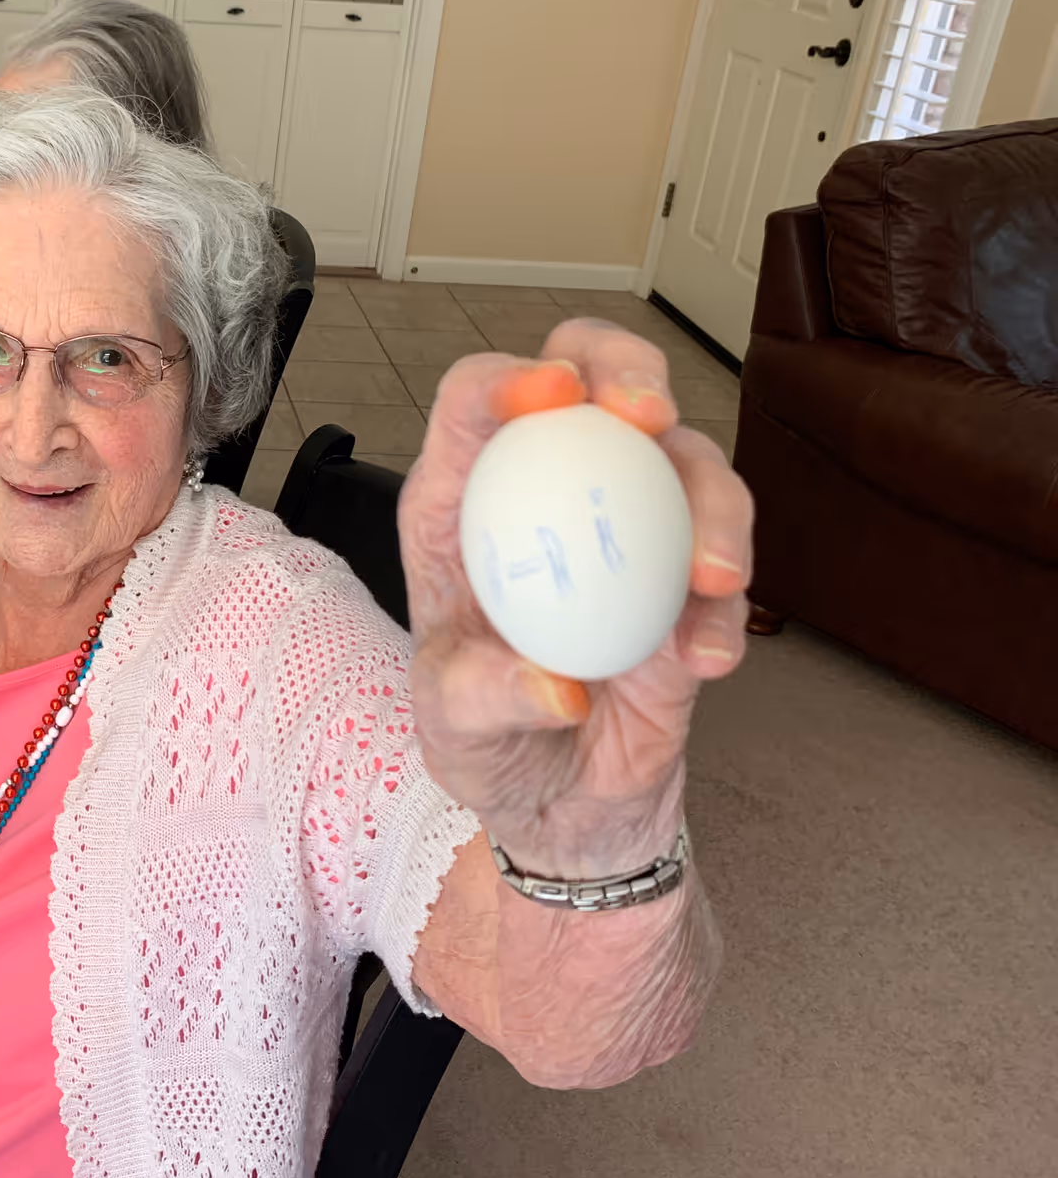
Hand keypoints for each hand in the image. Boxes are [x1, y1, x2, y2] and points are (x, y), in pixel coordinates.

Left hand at [399, 319, 752, 878]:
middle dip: (628, 368)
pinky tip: (706, 658)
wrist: (564, 809)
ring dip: (711, 502)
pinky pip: (726, 561)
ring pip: (685, 460)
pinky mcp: (690, 583)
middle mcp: (548, 492)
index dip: (505, 377)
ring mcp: (628, 528)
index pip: (474, 405)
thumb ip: (482, 700)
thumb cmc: (487, 745)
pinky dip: (726, 605)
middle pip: (592, 381)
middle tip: (651, 417)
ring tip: (712, 577)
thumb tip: (552, 684)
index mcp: (464, 504)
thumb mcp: (450, 730)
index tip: (549, 395)